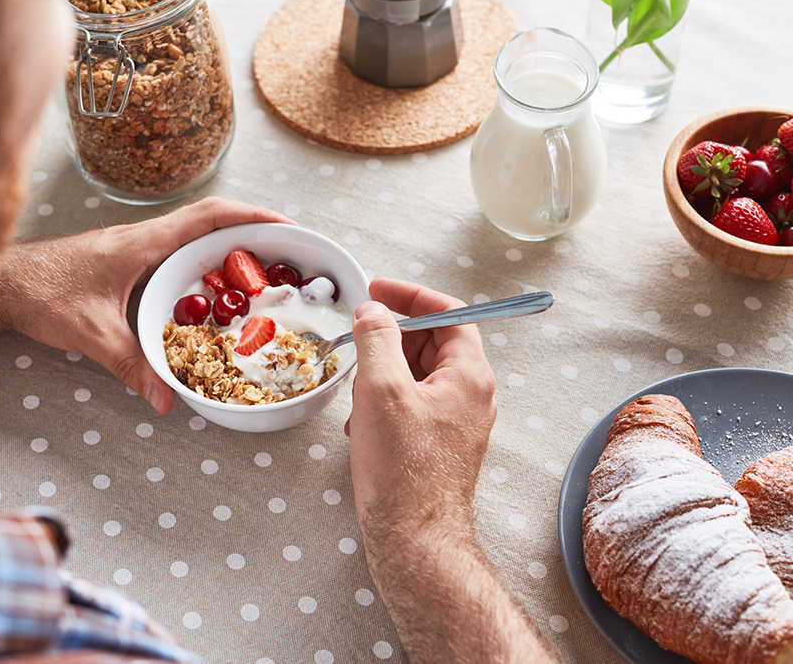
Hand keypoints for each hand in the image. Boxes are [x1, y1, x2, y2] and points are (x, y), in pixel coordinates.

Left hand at [0, 198, 292, 413]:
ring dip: (233, 246)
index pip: (209, 216)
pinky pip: (180, 254)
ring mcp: (138, 247)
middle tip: (291, 253)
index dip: (253, 216)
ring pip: (197, 237)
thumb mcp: (90, 331)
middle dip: (256, 230)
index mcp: (143, 242)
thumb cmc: (39, 292)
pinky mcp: (129, 261)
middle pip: (212, 221)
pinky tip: (216, 294)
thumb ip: (131, 364)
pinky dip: (207, 264)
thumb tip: (167, 398)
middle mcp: (145, 238)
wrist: (0, 281)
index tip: (288, 225)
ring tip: (267, 271)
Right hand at [346, 281, 559, 663]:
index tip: (377, 290)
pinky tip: (362, 426)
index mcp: (470, 375)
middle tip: (359, 343)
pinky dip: (384, 404)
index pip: (450, 313)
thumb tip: (372, 310)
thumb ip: (376, 338)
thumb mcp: (381, 388)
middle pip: (432, 343)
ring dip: (382, 375)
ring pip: (417, 376)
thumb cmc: (403, 468)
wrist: (413, 538)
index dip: (412, 296)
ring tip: (357, 394)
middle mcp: (471, 396)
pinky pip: (412, 406)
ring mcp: (457, 422)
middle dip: (391, 341)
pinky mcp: (439, 445)